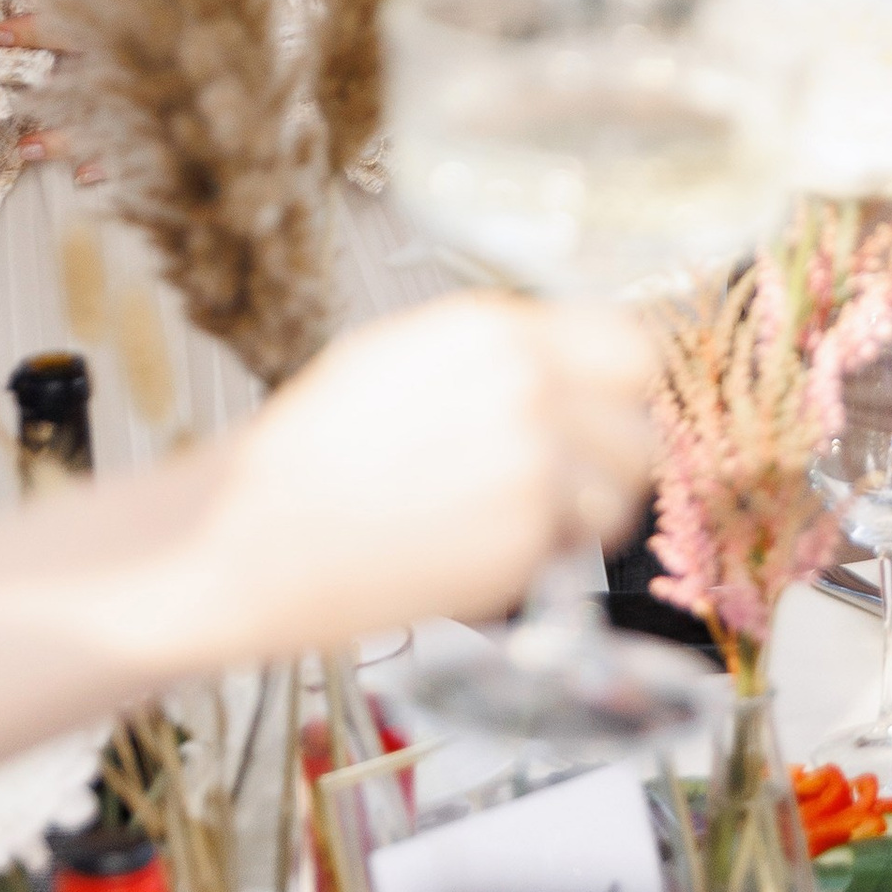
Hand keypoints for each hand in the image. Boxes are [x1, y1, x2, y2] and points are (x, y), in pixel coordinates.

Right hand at [189, 293, 658, 655]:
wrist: (250, 535)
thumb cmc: (318, 446)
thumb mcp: (405, 354)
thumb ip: (498, 354)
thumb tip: (571, 363)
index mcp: (497, 331)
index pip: (631, 346)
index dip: (620, 388)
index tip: (601, 415)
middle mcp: (527, 387)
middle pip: (641, 423)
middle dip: (614, 455)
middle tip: (570, 480)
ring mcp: (531, 466)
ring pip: (624, 493)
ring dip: (588, 514)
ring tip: (522, 522)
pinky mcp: (520, 544)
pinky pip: (576, 551)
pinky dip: (547, 560)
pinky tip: (483, 551)